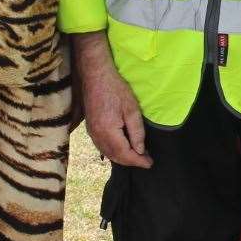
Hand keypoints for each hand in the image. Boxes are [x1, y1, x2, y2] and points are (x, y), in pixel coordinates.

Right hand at [74, 40, 151, 167]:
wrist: (95, 76)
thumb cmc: (115, 89)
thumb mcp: (132, 109)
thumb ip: (137, 132)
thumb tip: (140, 150)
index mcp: (108, 132)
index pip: (125, 154)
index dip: (139, 161)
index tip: (150, 163)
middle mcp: (97, 136)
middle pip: (116, 157)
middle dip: (131, 161)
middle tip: (146, 160)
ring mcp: (92, 133)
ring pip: (108, 153)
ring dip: (122, 158)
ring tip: (137, 155)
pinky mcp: (90, 129)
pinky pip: (102, 147)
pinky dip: (113, 152)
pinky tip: (122, 149)